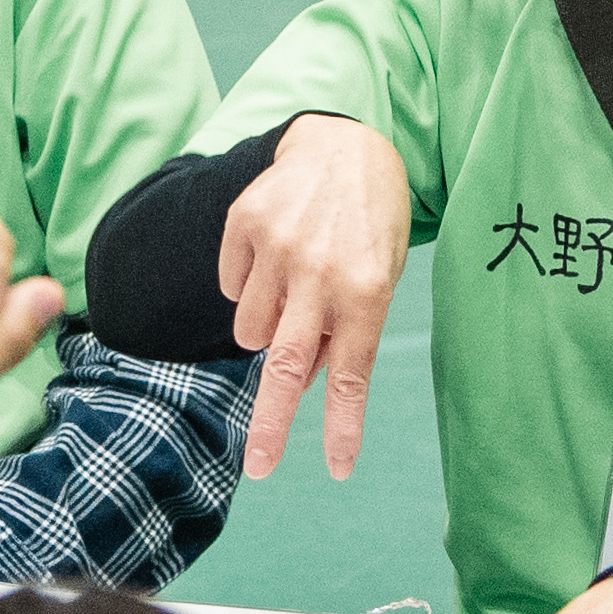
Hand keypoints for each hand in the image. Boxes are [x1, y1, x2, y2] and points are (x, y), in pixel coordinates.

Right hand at [223, 114, 411, 480]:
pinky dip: (248, 286)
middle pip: (288, 367)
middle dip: (272, 426)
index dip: (342, 426)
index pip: (352, 373)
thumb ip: (347, 328)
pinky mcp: (245, 223)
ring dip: (266, 328)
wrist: (344, 144)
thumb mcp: (381, 274)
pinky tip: (275, 256)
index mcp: (368, 289)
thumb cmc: (371, 222)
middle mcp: (321, 271)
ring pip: (250, 330)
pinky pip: (230, 287)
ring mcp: (278, 246)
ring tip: (293, 288)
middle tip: (259, 467)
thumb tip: (308, 381)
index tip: (338, 469)